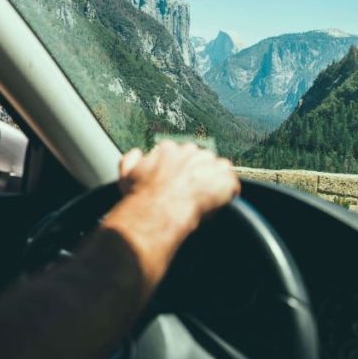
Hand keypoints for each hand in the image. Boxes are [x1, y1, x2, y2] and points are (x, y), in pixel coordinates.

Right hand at [118, 140, 238, 230]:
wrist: (158, 209)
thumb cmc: (141, 195)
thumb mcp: (126, 174)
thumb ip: (130, 159)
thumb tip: (137, 154)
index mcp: (168, 149)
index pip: (178, 154)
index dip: (178, 170)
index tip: (176, 183)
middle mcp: (190, 151)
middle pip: (199, 159)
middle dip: (197, 174)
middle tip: (190, 193)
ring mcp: (209, 163)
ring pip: (217, 169)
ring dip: (213, 182)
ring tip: (203, 200)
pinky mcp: (225, 178)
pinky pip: (232, 185)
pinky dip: (227, 194)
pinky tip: (217, 204)